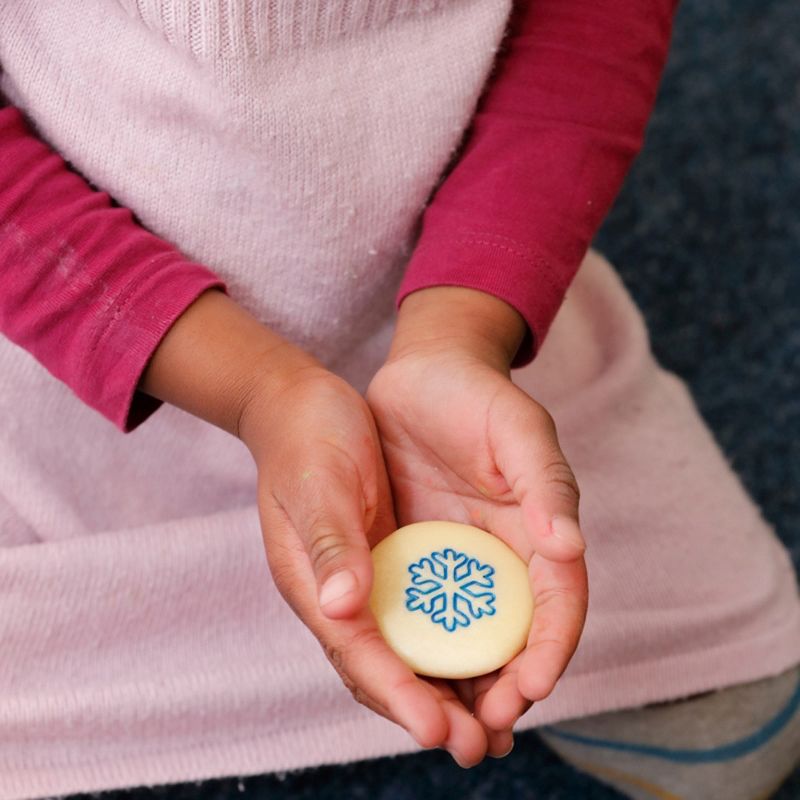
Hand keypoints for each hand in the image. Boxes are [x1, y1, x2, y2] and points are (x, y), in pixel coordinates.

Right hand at [140, 289, 487, 763]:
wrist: (300, 409)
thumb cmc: (306, 441)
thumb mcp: (317, 484)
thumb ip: (329, 545)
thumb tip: (343, 609)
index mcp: (316, 585)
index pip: (360, 654)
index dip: (401, 695)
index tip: (443, 730)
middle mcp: (340, 597)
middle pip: (386, 670)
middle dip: (432, 711)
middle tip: (483, 746)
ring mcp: (363, 583)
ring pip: (404, 654)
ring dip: (444, 692)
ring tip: (493, 726)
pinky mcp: (384, 564)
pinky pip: (417, 619)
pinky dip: (446, 649)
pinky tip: (481, 661)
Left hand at [366, 287, 587, 759]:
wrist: (421, 374)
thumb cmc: (477, 394)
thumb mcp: (518, 428)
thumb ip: (546, 483)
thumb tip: (570, 548)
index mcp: (541, 531)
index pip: (558, 603)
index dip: (550, 648)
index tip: (529, 689)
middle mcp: (503, 557)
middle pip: (513, 638)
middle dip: (503, 690)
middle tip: (480, 734)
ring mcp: (458, 562)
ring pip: (465, 638)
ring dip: (459, 687)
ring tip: (442, 731)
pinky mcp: (417, 558)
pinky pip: (418, 614)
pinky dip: (416, 651)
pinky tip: (399, 680)